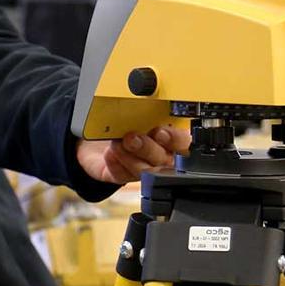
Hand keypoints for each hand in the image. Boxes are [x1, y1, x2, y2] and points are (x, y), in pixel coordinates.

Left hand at [76, 125, 191, 185]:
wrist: (101, 138)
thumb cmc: (127, 123)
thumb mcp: (139, 115)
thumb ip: (147, 116)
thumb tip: (145, 109)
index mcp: (171, 137)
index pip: (183, 143)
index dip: (174, 140)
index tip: (160, 132)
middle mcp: (161, 156)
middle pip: (163, 159)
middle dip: (147, 148)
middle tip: (132, 138)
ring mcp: (144, 168)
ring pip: (144, 171)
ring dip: (129, 156)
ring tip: (117, 144)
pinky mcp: (125, 176)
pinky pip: (123, 175)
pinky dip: (116, 163)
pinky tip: (110, 154)